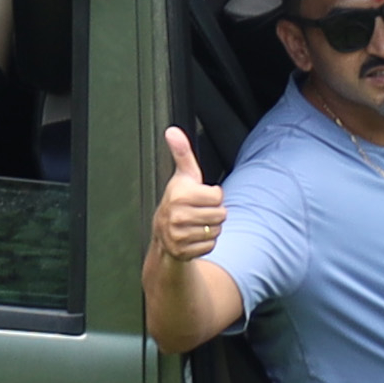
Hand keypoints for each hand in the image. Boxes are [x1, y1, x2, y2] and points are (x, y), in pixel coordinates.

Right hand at [150, 127, 224, 269]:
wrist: (162, 234)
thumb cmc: (178, 200)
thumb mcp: (182, 176)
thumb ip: (182, 153)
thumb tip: (172, 131)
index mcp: (179, 195)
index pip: (218, 196)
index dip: (214, 196)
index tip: (200, 196)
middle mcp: (176, 216)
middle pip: (220, 215)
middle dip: (215, 213)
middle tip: (199, 212)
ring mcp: (178, 236)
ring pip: (217, 231)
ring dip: (212, 228)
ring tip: (197, 224)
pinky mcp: (183, 252)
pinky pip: (211, 246)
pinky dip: (206, 243)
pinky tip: (194, 237)